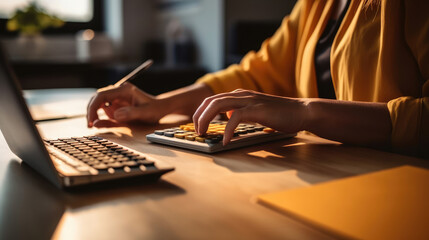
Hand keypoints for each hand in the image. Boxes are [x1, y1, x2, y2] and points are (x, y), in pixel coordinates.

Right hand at [87, 83, 163, 127]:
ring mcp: (117, 99)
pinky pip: (105, 112)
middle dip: (92, 112)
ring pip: (99, 105)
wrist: (161, 108)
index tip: (92, 121)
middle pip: (97, 99)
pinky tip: (102, 125)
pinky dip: (102, 119)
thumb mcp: (145, 113)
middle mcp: (118, 92)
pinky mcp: (117, 106)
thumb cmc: (155, 109)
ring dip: (97, 116)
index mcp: (124, 90)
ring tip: (103, 125)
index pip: (102, 95)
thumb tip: (115, 115)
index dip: (93, 107)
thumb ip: (131, 113)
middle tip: (90, 125)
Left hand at [192, 89, 308, 144]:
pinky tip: (225, 141)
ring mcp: (249, 101)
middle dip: (199, 116)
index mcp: (240, 95)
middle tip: (197, 131)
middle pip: (211, 101)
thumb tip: (229, 116)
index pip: (212, 100)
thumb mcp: (256, 111)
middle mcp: (242, 95)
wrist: (302, 111)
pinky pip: (235, 117)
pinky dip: (227, 130)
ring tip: (204, 134)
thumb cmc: (281, 114)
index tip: (198, 126)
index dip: (201, 112)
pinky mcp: (257, 110)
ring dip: (207, 120)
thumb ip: (242, 111)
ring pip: (218, 105)